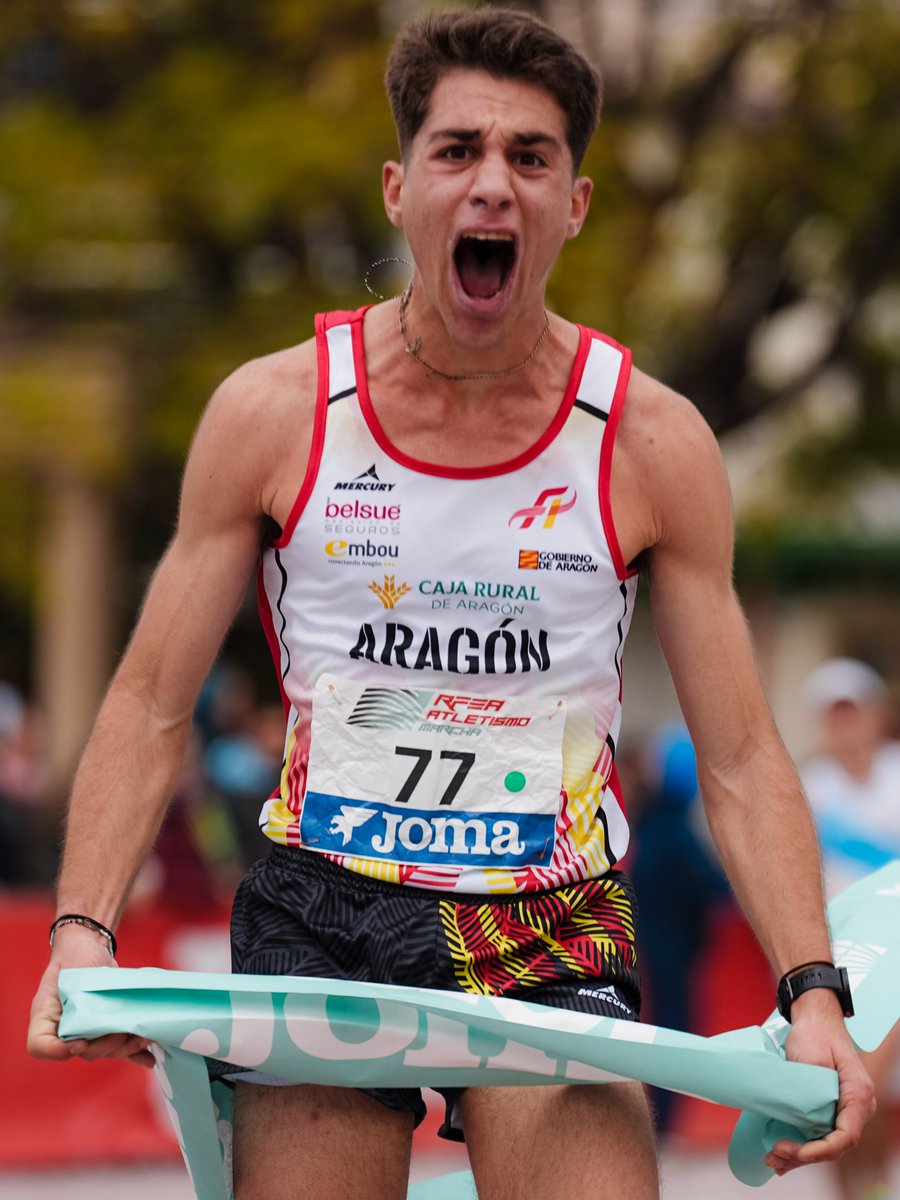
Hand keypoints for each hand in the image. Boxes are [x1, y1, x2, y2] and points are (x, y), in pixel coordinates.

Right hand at [26, 924, 154, 1068]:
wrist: (86, 946)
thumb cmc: (74, 956)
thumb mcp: (71, 970)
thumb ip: (78, 995)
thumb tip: (98, 1020)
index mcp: (45, 1016)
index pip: (40, 1047)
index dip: (58, 1051)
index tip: (79, 1043)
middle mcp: (63, 1029)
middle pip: (81, 1052)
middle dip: (106, 1046)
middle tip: (123, 1032)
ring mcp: (86, 1031)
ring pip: (104, 1051)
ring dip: (126, 1048)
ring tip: (145, 1037)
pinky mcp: (105, 1028)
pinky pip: (118, 1046)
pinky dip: (134, 1053)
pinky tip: (149, 1058)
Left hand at [765, 989, 875, 1174]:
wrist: (814, 1016)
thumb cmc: (816, 1032)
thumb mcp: (813, 1057)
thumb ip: (812, 1090)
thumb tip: (802, 1121)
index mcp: (858, 1094)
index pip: (846, 1135)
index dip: (821, 1150)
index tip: (796, 1151)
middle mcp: (856, 1106)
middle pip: (834, 1144)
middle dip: (804, 1156)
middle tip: (774, 1156)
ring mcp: (843, 1108)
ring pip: (825, 1142)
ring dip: (800, 1155)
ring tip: (773, 1161)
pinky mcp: (828, 1107)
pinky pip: (818, 1132)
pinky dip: (801, 1145)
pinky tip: (782, 1155)